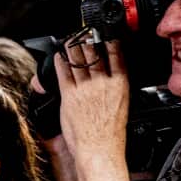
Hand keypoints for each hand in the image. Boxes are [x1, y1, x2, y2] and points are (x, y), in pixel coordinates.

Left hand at [54, 38, 129, 161]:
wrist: (99, 148)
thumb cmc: (110, 131)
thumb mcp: (122, 103)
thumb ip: (114, 86)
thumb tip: (108, 76)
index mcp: (120, 84)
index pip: (116, 54)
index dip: (108, 39)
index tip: (103, 32)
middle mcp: (103, 83)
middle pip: (94, 53)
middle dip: (87, 39)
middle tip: (82, 32)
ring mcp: (85, 88)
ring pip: (77, 60)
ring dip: (72, 47)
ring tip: (69, 40)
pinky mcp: (70, 96)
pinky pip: (63, 73)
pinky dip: (60, 61)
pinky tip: (59, 56)